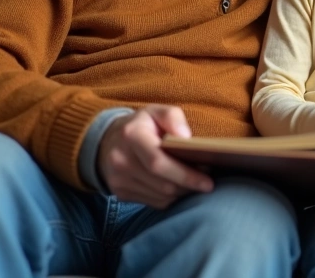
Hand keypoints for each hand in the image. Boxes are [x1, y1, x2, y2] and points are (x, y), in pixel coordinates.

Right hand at [98, 105, 214, 208]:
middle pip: (163, 184)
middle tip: (208, 183)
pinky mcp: (121, 193)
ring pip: (161, 197)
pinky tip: (178, 187)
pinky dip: (171, 198)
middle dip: (189, 186)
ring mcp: (119, 180)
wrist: (107, 142)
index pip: (159, 162)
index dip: (185, 175)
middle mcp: (121, 160)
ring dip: (182, 193)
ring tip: (194, 183)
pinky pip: (154, 203)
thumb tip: (186, 138)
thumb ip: (173, 117)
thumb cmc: (141, 125)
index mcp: (132, 136)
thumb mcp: (156, 111)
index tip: (208, 181)